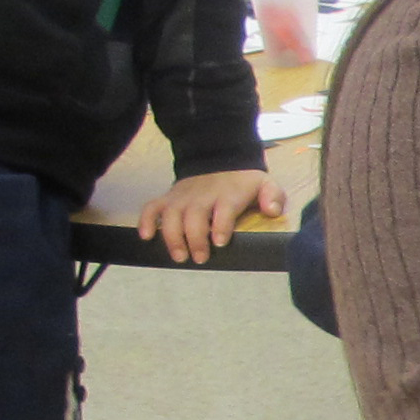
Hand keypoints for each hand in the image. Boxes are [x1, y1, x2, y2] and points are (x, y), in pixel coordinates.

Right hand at [137, 169, 285, 263]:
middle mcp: (201, 196)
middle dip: (195, 238)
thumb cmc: (244, 182)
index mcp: (227, 194)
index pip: (223, 210)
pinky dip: (146, 220)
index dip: (220, 226)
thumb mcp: (266, 185)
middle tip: (200, 258)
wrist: (220, 161)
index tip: (219, 242)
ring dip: (172, 236)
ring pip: (171, 215)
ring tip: (179, 256)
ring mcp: (182, 197)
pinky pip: (151, 207)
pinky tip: (146, 237)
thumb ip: (273, 197)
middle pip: (194, 216)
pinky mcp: (168, 198)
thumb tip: (272, 210)